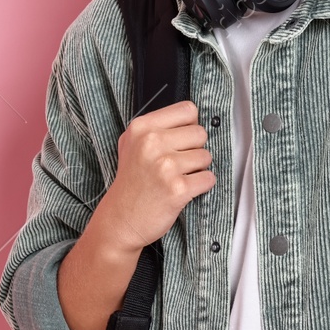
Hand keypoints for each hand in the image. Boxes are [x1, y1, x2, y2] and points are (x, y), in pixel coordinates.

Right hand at [92, 99, 214, 253]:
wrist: (121, 220)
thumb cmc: (131, 183)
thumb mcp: (132, 144)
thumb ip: (158, 127)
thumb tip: (193, 118)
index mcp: (142, 127)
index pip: (188, 110)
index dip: (189, 126)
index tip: (182, 139)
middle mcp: (152, 142)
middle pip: (200, 133)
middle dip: (194, 149)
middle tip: (177, 164)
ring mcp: (165, 166)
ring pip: (206, 156)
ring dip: (198, 169)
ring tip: (177, 178)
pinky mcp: (177, 188)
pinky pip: (208, 178)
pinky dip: (202, 185)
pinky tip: (184, 190)